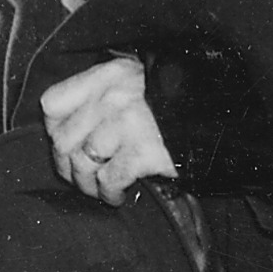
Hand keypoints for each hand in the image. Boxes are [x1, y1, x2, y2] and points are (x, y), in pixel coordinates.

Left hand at [39, 54, 176, 204]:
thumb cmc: (171, 102)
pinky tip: (117, 195)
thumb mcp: (133, 81)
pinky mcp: (143, 151)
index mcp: (105, 76)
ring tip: (98, 190)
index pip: (53, 104)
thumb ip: (99, 94)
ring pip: (83, 162)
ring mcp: (127, 124)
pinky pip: (109, 179)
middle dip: (67, 166)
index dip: (53, 130)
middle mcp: (111, 97)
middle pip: (64, 140)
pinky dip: (109, 193)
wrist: (219, 111)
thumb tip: (65, 131)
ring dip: (86, 184)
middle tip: (81, 177)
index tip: (66, 145)